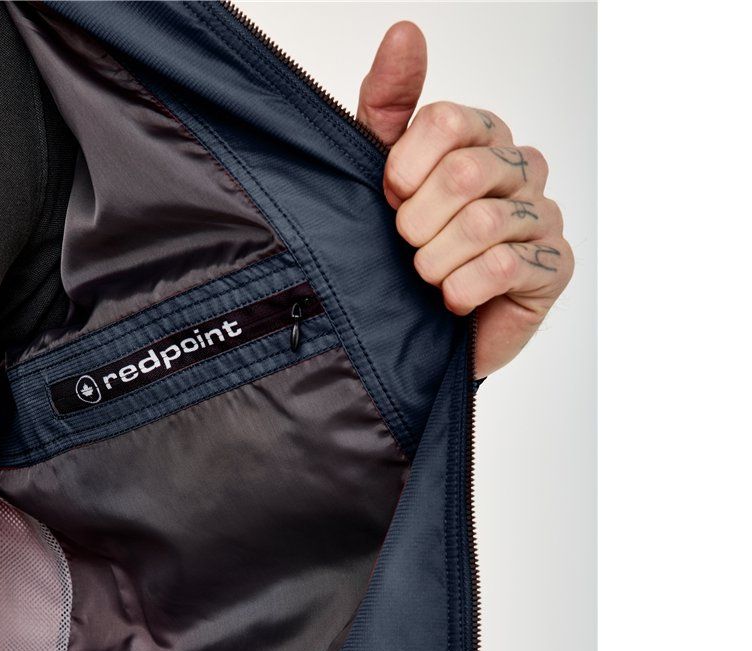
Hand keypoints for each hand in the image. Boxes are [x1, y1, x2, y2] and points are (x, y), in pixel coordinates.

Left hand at [357, 23, 573, 377]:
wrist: (417, 334)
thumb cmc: (403, 250)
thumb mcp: (381, 176)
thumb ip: (388, 105)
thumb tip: (405, 31)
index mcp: (483, 138)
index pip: (448, 121)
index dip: (405, 167)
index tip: (390, 197)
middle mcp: (520, 169)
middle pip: (465, 173)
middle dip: (417, 222)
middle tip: (408, 245)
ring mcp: (544, 217)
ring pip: (482, 224)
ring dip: (435, 261)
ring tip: (428, 277)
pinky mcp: (555, 268)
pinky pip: (506, 265)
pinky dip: (463, 289)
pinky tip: (454, 300)